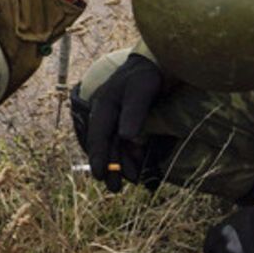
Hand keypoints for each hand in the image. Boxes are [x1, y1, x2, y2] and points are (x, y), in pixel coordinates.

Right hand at [73, 54, 162, 192]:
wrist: (155, 64)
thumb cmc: (146, 75)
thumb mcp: (141, 91)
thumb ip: (133, 113)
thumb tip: (125, 137)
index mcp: (103, 105)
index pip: (98, 135)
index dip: (98, 156)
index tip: (99, 175)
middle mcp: (105, 113)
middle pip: (105, 144)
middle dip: (111, 167)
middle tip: (116, 188)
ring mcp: (115, 118)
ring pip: (115, 146)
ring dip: (121, 164)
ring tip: (131, 181)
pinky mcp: (125, 121)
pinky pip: (124, 142)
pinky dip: (129, 155)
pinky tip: (136, 166)